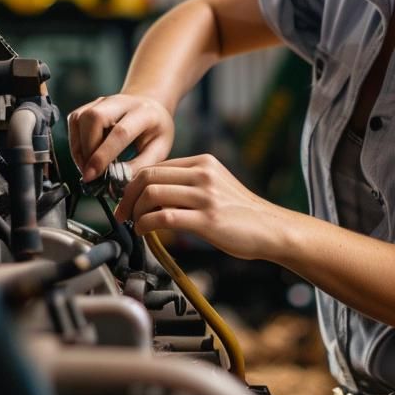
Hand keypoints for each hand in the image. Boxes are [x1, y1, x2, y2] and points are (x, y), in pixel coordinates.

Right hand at [66, 94, 174, 181]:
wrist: (150, 108)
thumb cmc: (155, 131)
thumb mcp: (158, 150)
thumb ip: (139, 166)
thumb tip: (116, 182)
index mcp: (144, 112)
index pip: (120, 132)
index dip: (103, 155)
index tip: (92, 176)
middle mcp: (121, 102)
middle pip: (94, 117)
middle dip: (87, 149)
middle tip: (91, 173)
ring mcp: (103, 101)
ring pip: (80, 118)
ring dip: (79, 148)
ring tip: (88, 167)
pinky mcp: (89, 106)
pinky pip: (74, 121)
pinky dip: (75, 142)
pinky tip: (85, 156)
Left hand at [116, 155, 292, 260]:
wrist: (272, 229)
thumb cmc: (242, 213)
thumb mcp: (215, 186)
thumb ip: (188, 185)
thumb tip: (153, 196)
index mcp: (203, 162)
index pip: (156, 166)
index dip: (133, 183)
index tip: (126, 200)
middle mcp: (203, 174)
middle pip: (148, 176)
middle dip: (128, 196)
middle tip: (122, 213)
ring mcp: (206, 196)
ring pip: (152, 194)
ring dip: (135, 211)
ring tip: (135, 224)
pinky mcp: (208, 219)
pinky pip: (164, 217)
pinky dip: (146, 224)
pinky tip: (145, 232)